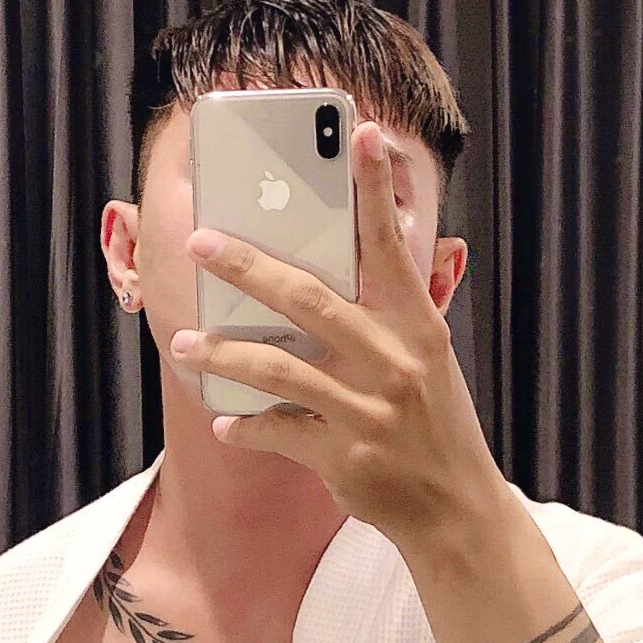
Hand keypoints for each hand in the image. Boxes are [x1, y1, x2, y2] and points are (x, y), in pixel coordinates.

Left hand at [167, 119, 506, 550]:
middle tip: (202, 243)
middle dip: (247, 266)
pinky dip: (246, 425)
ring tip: (185, 344)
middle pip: (307, 299)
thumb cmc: (433, 424)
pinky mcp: (344, 455)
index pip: (390, 247)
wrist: (457, 509)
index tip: (361, 133)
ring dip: (223, 353)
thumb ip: (385, 318)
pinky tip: (227, 421)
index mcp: (416, 327)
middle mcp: (394, 361)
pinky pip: (277, 430)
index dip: (374, 189)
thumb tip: (323, 274)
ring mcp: (368, 410)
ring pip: (276, 367)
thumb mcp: (427, 361)